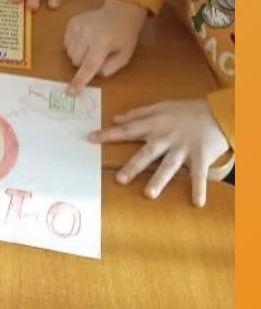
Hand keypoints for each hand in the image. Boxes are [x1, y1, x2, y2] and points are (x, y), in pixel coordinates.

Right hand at [65, 0, 148, 92]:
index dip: (80, 80)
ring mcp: (76, 27)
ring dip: (78, 56)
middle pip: (76, 61)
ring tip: (92, 47)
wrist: (119, 12)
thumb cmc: (124, 37)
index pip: (89, 66)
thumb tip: (94, 73)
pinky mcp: (71, 23)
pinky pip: (66, 43)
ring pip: (69, 53)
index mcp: (102, 43)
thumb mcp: (125, 56)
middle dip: (84, 64)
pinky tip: (85, 40)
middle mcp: (86, 34)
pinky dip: (74, 47)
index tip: (70, 92)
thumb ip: (110, 68)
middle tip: (97, 57)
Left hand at [93, 99, 232, 207]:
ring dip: (159, 180)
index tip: (90, 139)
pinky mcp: (201, 157)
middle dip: (133, 166)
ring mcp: (183, 148)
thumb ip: (138, 114)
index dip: (109, 134)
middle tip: (119, 180)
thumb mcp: (161, 106)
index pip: (127, 130)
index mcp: (154, 125)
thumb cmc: (187, 110)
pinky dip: (199, 189)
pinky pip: (199, 175)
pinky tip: (197, 203)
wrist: (218, 113)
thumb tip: (115, 118)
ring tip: (148, 194)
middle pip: (146, 154)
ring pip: (168, 166)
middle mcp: (166, 138)